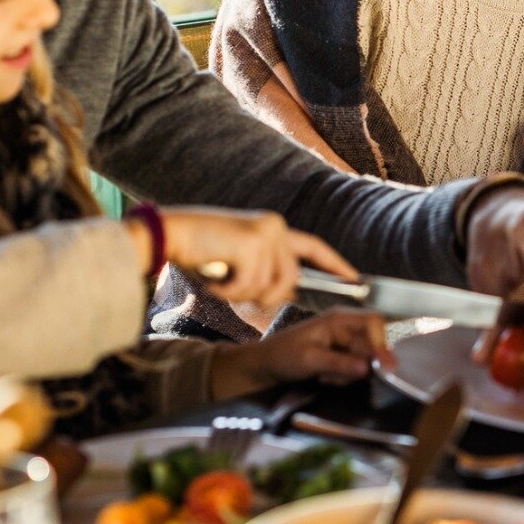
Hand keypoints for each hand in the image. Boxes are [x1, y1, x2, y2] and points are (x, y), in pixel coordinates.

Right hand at [160, 208, 356, 308]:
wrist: (169, 233)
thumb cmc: (198, 250)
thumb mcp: (240, 259)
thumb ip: (264, 270)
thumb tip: (285, 294)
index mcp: (274, 228)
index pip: (313, 247)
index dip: (335, 265)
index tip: (355, 279)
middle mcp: (275, 227)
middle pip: (289, 281)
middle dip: (263, 296)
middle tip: (233, 288)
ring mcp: (266, 234)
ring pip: (270, 288)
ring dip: (242, 294)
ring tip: (221, 279)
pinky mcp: (253, 245)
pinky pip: (249, 288)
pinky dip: (228, 292)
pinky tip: (214, 277)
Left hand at [209, 309, 392, 400]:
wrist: (265, 365)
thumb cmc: (283, 355)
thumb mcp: (310, 360)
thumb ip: (340, 363)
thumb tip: (368, 368)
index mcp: (339, 319)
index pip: (373, 323)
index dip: (382, 343)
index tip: (383, 365)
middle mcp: (346, 327)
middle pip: (371, 345)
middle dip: (358, 365)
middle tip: (334, 376)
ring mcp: (344, 341)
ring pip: (364, 360)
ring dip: (348, 374)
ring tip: (325, 376)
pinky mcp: (342, 355)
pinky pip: (355, 367)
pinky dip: (343, 377)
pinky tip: (325, 377)